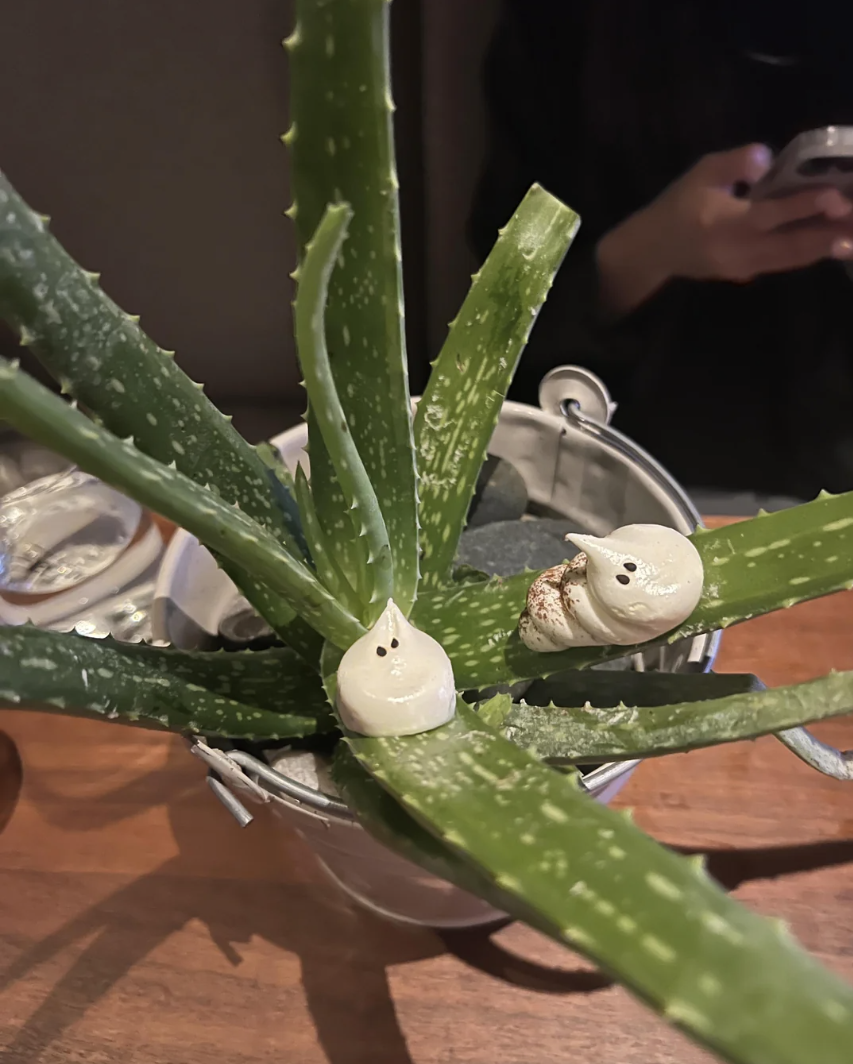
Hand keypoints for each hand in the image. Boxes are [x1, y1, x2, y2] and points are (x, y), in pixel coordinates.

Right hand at [596, 143, 852, 316]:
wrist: (654, 249)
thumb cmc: (677, 206)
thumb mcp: (699, 173)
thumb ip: (733, 163)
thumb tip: (766, 156)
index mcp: (726, 223)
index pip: (771, 214)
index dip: (803, 205)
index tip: (835, 196)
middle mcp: (739, 249)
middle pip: (791, 244)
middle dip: (829, 233)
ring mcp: (744, 266)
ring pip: (792, 259)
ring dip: (825, 248)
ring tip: (852, 238)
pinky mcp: (746, 273)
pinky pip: (783, 264)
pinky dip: (809, 255)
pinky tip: (831, 246)